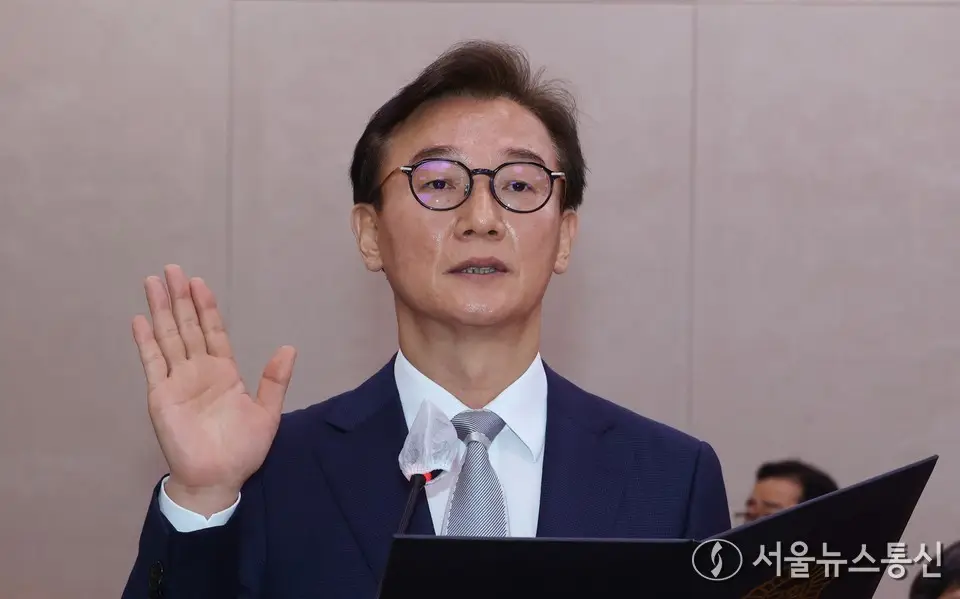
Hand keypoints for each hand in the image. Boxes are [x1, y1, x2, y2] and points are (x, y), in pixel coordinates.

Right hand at [132, 265, 296, 515]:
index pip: (213, 331)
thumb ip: (275, 380)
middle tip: (172, 269)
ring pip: (168, 337)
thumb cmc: (242, 450)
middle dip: (180, 298)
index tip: (199, 282)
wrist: (218, 479)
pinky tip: (141, 319)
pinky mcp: (161, 395)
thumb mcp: (267, 412)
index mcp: (224, 372)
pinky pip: (152, 363)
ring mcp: (178, 381)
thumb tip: (289, 348)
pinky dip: (146, 341)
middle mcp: (199, 371)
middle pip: (187, 327)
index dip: (206, 307)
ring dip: (161, 310)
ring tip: (154, 282)